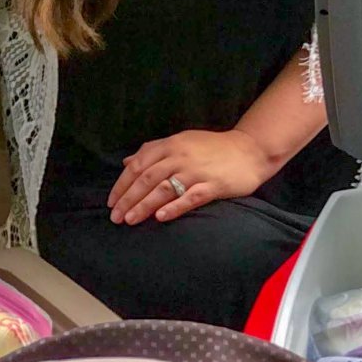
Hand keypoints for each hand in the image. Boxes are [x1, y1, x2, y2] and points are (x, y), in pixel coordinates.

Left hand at [109, 128, 274, 226]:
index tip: (111, 201)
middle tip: (116, 217)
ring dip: (144, 206)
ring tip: (130, 220)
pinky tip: (160, 217)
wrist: (250, 150)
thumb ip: (154, 151)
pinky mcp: (213, 185)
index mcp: (171, 144)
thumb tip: (127, 162)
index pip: (139, 164)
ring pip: (164, 189)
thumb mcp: (181, 142)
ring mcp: (197, 171)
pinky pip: (190, 197)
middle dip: (128, 199)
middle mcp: (181, 156)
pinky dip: (174, 207)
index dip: (122, 184)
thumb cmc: (213, 148)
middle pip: (147, 179)